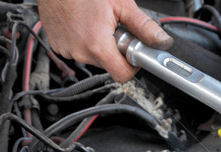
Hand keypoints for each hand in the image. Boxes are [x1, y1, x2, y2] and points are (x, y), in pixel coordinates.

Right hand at [37, 0, 172, 81]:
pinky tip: (84, 25)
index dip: (132, 66)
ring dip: (100, 46)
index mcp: (98, 45)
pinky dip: (84, 42)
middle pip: (109, 65)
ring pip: (94, 59)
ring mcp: (67, 51)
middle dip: (116, 50)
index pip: (123, 75)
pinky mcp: (58, 47)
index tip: (133, 53)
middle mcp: (81, 53)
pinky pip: (78, 51)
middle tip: (114, 29)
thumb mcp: (121, 4)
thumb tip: (162, 41)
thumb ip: (143, 26)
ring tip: (97, 24)